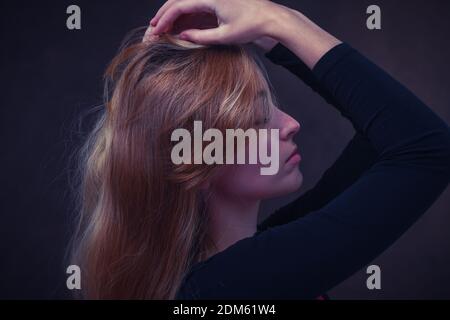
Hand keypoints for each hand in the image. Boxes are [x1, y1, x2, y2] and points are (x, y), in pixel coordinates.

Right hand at [149, 0, 287, 44]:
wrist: (271, 18)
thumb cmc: (252, 26)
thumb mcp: (225, 36)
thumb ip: (200, 37)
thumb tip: (181, 36)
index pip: (180, 5)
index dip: (165, 18)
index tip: (156, 30)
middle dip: (164, 14)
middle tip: (154, 27)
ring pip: (186, 1)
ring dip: (174, 14)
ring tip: (163, 27)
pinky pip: (196, 5)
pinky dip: (186, 15)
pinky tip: (179, 25)